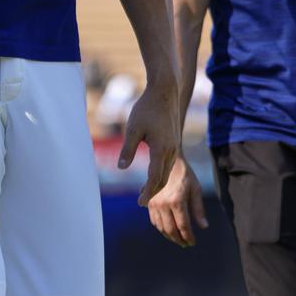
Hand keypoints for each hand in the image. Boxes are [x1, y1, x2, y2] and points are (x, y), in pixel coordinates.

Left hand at [117, 78, 179, 205]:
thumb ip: (127, 149)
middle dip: (153, 192)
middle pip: (163, 178)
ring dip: (157, 184)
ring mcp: (175, 147)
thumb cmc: (146, 108)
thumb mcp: (132, 128)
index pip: (155, 178)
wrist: (164, 92)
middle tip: (141, 202)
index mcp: (161, 149)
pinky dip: (161, 173)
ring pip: (167, 172)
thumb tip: (121, 168)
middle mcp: (171, 151)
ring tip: (145, 191)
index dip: (147, 192)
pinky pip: (169, 164)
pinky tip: (153, 173)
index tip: (140, 203)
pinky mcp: (174, 142)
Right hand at [147, 154, 207, 245]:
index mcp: (177, 200)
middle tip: (185, 244)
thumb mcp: (195, 189)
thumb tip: (204, 227)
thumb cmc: (185, 174)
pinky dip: (160, 228)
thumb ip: (199, 209)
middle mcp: (163, 203)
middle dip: (179, 239)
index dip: (188, 237)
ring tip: (177, 239)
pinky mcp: (149, 201)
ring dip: (169, 236)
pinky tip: (168, 229)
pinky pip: (154, 220)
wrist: (167, 159)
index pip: (183, 226)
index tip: (193, 243)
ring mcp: (154, 203)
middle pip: (171, 229)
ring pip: (161, 227)